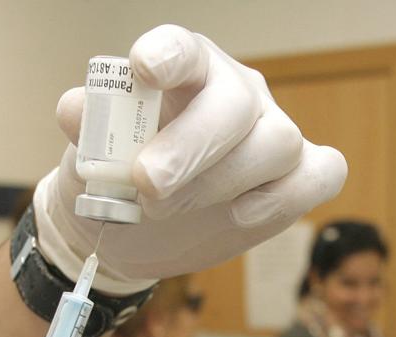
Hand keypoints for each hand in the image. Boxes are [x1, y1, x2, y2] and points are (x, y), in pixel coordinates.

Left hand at [33, 24, 347, 293]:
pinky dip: (284, 197)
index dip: (169, 54)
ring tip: (165, 209)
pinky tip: (238, 214)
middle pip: (235, 104)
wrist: (134, 229)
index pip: (185, 49)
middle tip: (147, 184)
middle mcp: (237, 94)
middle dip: (192, 147)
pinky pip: (319, 174)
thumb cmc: (117, 179)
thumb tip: (76, 109)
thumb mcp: (90, 156)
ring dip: (221, 181)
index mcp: (185, 71)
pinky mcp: (296, 178)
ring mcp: (273, 134)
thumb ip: (87, 128)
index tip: (144, 70)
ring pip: (277, 143)